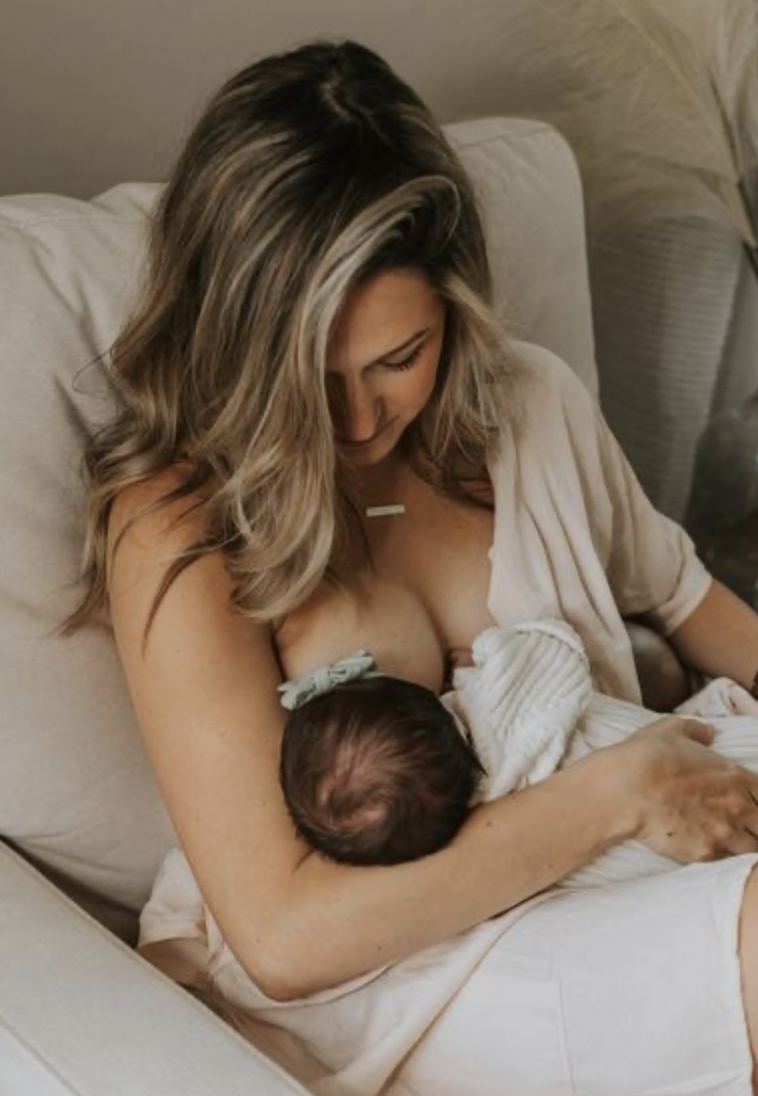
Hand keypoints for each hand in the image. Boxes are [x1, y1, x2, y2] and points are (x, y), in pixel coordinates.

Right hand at [613, 715, 757, 862]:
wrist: (625, 789)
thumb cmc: (647, 756)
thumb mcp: (671, 729)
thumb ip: (697, 730)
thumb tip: (708, 731)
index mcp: (735, 776)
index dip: (757, 798)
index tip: (747, 801)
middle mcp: (737, 806)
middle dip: (754, 825)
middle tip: (739, 824)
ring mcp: (723, 832)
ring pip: (752, 849)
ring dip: (743, 845)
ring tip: (726, 841)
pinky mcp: (705, 853)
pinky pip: (724, 863)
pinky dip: (720, 859)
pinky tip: (707, 851)